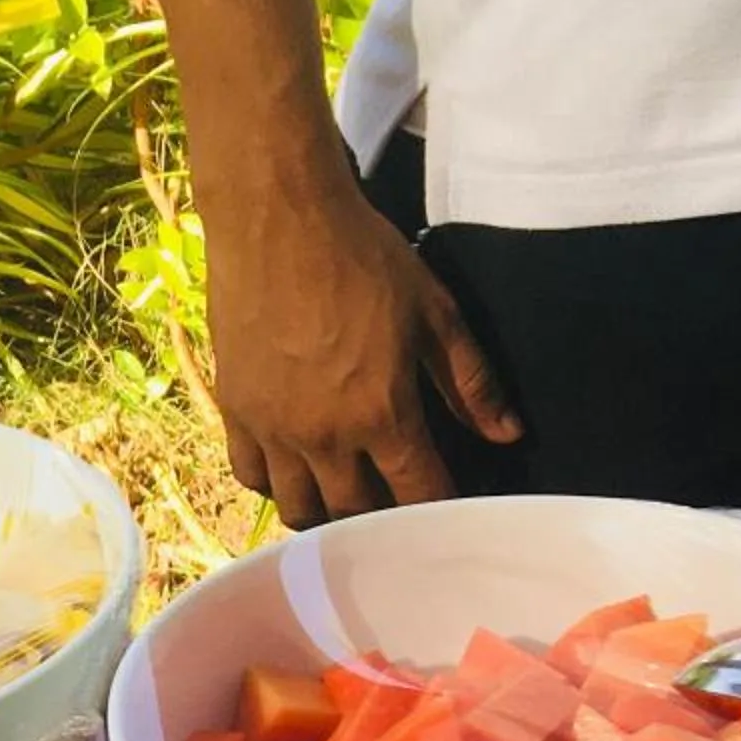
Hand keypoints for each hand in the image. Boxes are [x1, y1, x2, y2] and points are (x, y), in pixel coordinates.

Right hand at [205, 177, 523, 523]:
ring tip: (342, 497)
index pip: (418, 493)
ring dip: (325, 513)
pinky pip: (250, 475)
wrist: (277, 221)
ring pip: (297, 507)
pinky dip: (274, 484)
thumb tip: (505, 433)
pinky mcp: (235, 412)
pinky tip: (293, 469)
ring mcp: (273, 428)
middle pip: (353, 514)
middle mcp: (324, 435)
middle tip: (396, 503)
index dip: (439, 509)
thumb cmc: (361, 256)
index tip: (449, 511)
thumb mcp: (434, 312)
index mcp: (381, 412)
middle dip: (381, 520)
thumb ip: (470, 381)